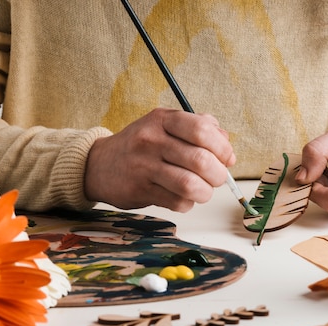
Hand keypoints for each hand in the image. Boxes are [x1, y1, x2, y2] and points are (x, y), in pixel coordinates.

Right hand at [84, 108, 235, 211]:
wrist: (99, 164)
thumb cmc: (141, 146)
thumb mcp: (166, 126)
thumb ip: (199, 129)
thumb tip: (228, 149)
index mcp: (163, 119)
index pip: (202, 130)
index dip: (222, 148)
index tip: (226, 158)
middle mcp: (152, 140)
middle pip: (200, 160)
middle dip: (218, 175)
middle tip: (217, 179)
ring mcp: (144, 166)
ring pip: (190, 185)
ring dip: (205, 192)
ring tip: (203, 191)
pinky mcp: (140, 190)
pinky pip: (176, 202)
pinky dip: (187, 203)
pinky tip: (182, 197)